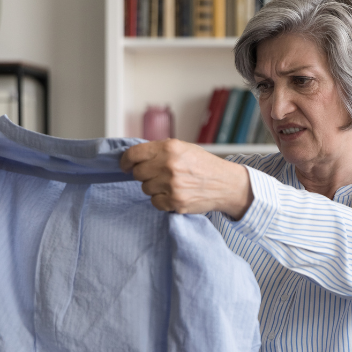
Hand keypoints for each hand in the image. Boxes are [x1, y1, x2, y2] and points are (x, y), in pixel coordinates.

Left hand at [119, 139, 253, 218]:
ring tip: (171, 184)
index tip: (125, 166)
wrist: (226, 184)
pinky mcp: (176, 202)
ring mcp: (172, 185)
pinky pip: (155, 203)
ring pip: (146, 189)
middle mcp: (169, 165)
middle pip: (138, 174)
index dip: (126, 161)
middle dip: (144, 175)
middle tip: (157, 175)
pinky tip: (175, 195)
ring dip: (154, 188)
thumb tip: (134, 158)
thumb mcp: (184, 148)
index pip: (134, 154)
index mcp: (170, 148)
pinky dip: (162, 200)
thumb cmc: (204, 165)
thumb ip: (160, 151)